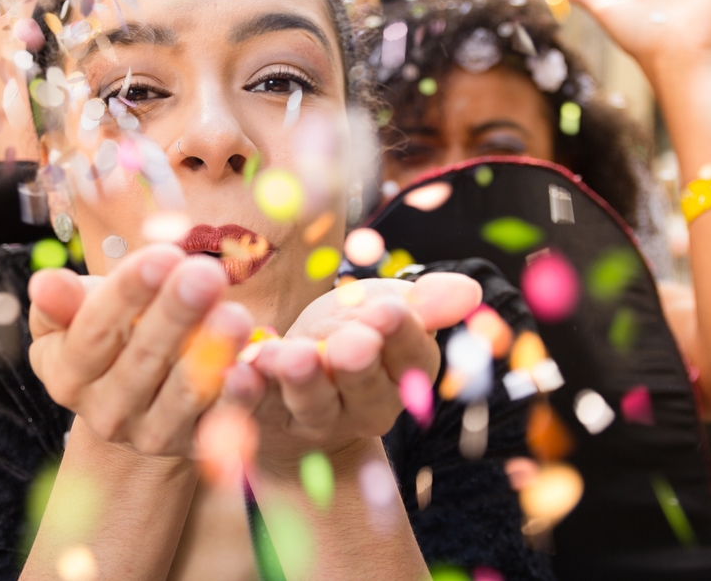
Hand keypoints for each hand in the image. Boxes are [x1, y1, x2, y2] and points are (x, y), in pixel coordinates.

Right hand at [28, 245, 261, 456]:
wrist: (137, 404)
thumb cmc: (108, 339)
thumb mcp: (75, 319)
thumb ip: (60, 303)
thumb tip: (44, 282)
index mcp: (69, 374)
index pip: (96, 330)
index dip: (129, 293)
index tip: (162, 256)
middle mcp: (108, 411)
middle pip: (144, 357)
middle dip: (177, 313)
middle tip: (206, 274)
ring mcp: (153, 433)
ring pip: (184, 391)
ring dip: (212, 353)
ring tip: (235, 315)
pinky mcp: (197, 445)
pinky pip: (222, 422)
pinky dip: (238, 399)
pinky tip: (253, 368)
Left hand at [248, 273, 481, 465]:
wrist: (300, 375)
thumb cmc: (349, 328)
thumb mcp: (383, 306)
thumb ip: (421, 302)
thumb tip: (469, 290)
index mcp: (403, 375)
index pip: (410, 357)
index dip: (401, 335)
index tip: (390, 310)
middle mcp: (365, 407)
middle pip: (365, 391)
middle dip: (356, 366)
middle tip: (349, 344)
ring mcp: (315, 418)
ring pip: (313, 405)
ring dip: (301, 381)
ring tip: (291, 356)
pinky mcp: (266, 420)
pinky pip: (258, 410)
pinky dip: (248, 394)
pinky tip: (241, 369)